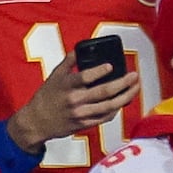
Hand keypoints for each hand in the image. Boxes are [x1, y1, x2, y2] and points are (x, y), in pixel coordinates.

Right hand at [6, 53, 140, 150]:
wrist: (37, 122)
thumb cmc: (46, 96)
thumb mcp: (54, 75)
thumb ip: (69, 62)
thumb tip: (81, 49)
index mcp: (67, 85)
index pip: (85, 77)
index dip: (100, 71)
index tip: (111, 65)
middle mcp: (75, 100)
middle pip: (103, 92)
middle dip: (123, 84)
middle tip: (134, 76)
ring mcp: (81, 114)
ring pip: (109, 106)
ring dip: (125, 97)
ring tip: (135, 88)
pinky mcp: (85, 124)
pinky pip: (105, 118)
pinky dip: (116, 110)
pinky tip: (123, 102)